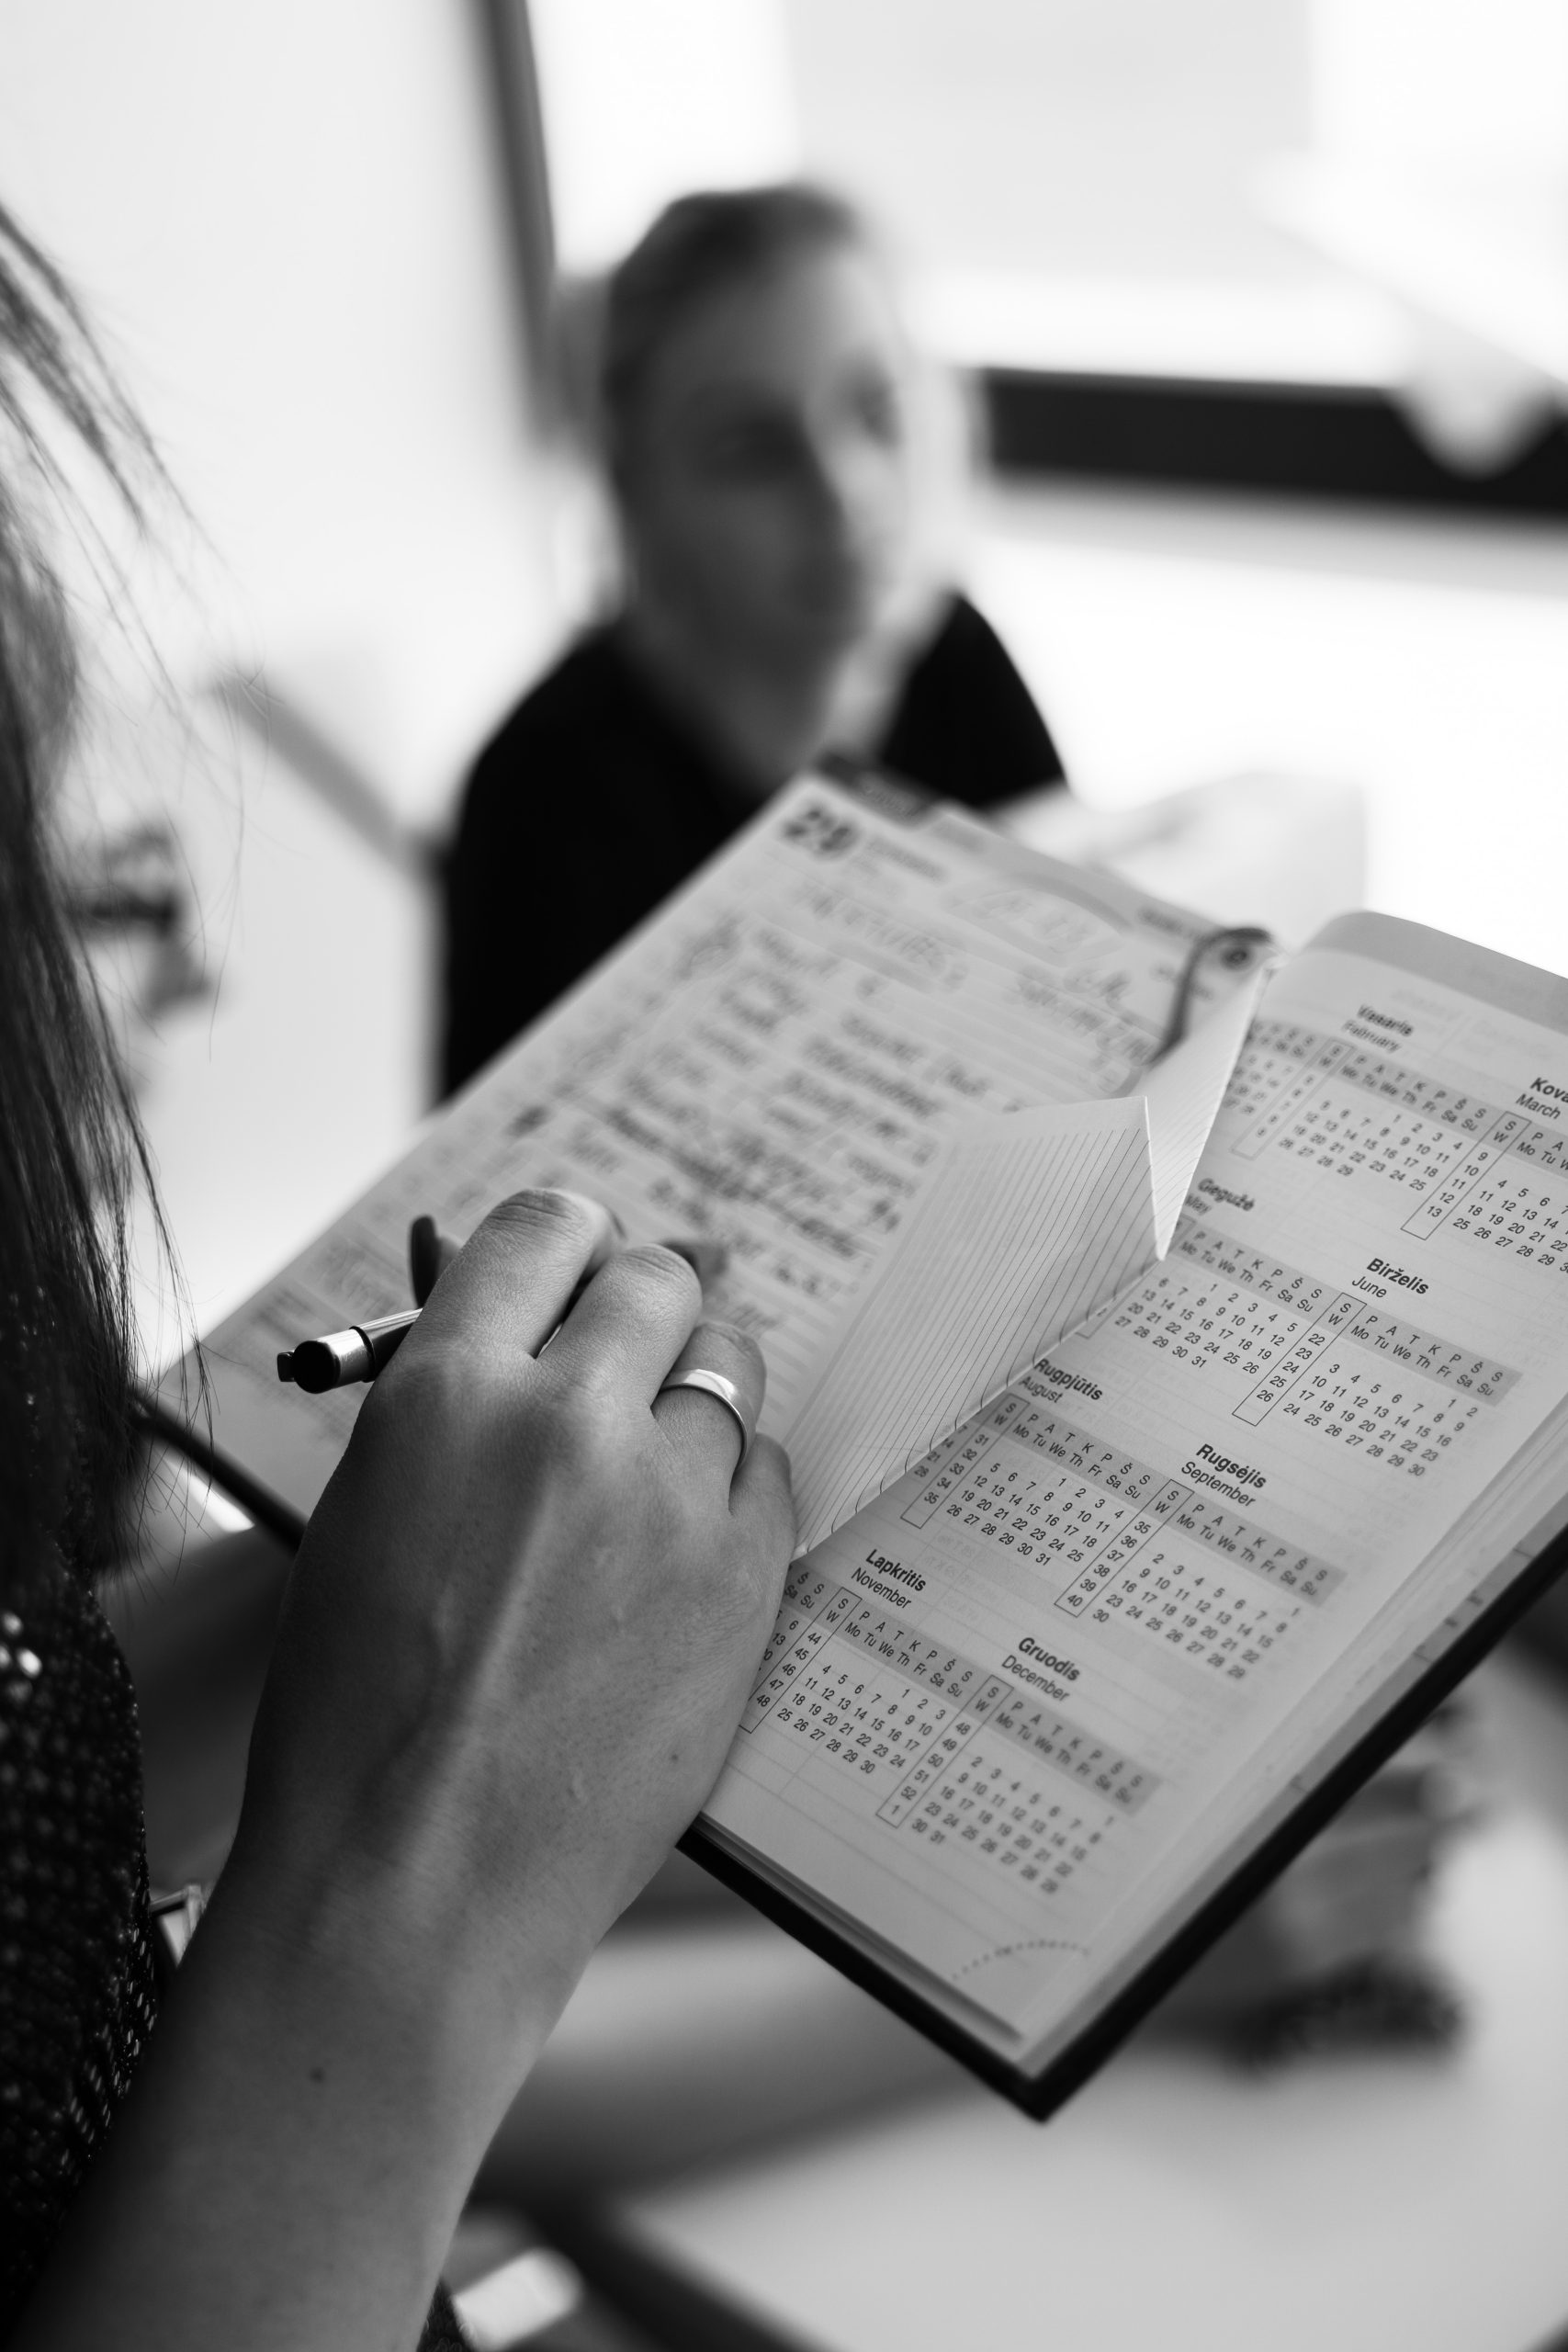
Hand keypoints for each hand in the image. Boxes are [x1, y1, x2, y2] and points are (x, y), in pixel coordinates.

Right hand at [23, 1193, 792, 2351]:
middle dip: (645, 1297)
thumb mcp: (368, 1512)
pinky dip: (732, 1487)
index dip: (567, 1241)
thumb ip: (455, 1403)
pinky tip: (684, 1540)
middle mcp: (570, 1420)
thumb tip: (535, 1325)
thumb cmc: (357, 1711)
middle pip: (658, 1280)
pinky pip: (768, 1473)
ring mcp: (671, 1499)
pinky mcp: (745, 1578)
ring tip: (651, 1457)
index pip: (546, 1229)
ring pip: (728, 1371)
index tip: (582, 1259)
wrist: (416, 1880)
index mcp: (448, 1390)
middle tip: (637, 1332)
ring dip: (694, 1391)